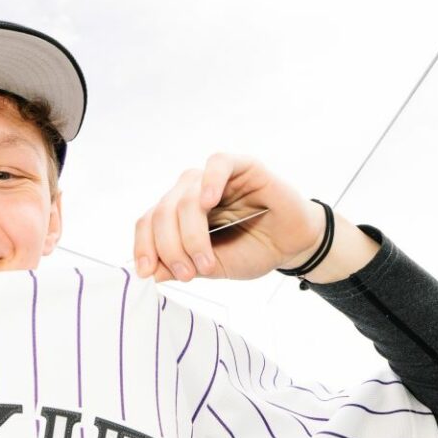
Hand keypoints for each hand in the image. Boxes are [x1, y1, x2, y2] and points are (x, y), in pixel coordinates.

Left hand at [132, 153, 326, 282]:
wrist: (293, 246)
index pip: (148, 222)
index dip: (143, 246)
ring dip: (190, 233)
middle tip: (187, 273)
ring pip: (185, 196)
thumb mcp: (213, 267)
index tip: (146, 272)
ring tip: (206, 260)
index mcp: (178, 214)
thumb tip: (150, 272)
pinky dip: (210, 181)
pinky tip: (210, 203)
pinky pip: (218, 164)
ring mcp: (215, 178)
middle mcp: (191, 192)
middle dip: (170, 247)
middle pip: (162, 212)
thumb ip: (181, 266)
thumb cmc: (253, 251)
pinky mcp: (242, 167)